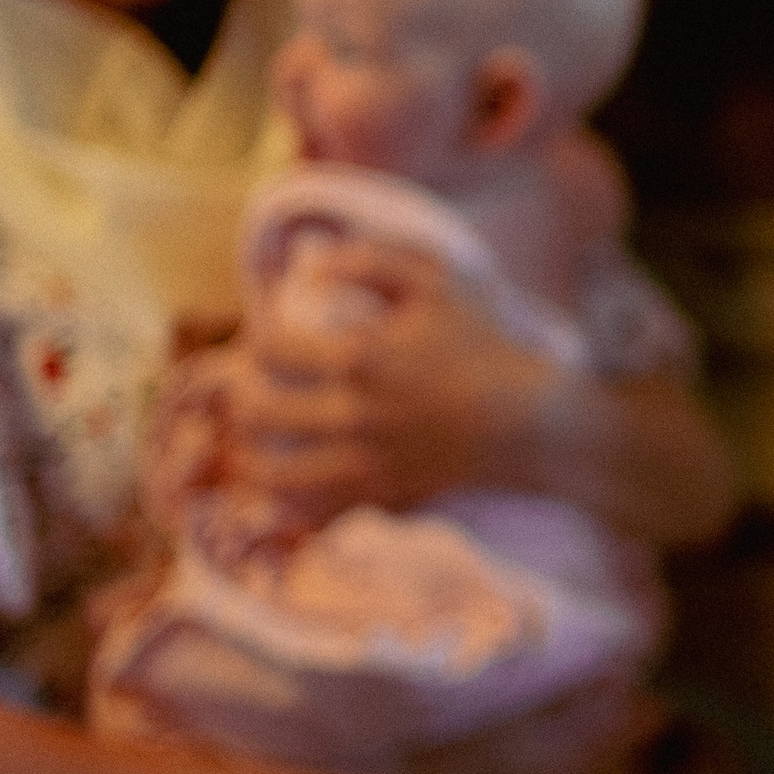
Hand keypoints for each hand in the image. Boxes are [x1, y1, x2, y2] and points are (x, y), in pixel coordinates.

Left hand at [223, 237, 564, 516]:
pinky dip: (289, 502)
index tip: (269, 339)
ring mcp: (366, 462)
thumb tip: (313, 263)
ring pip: (270, 476)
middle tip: (252, 391)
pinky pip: (313, 514)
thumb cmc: (487, 344)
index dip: (255, 340)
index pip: (268, 349)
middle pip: (256, 414)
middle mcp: (354, 414)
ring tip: (253, 445)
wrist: (532, 422)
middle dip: (240, 400)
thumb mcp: (441, 281)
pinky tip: (290, 484)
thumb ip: (373, 259)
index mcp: (361, 356)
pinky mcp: (382, 497)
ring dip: (250, 458)